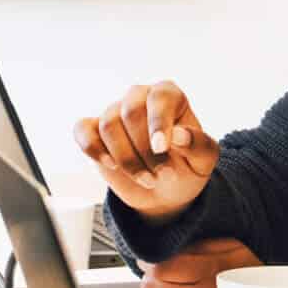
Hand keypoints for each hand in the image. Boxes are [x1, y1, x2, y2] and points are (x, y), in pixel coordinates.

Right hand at [74, 81, 220, 220]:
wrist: (165, 191)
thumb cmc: (187, 168)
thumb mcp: (204, 160)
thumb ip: (197, 144)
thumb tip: (178, 135)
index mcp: (168, 95)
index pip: (159, 97)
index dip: (159, 122)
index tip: (161, 148)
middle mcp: (139, 97)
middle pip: (130, 112)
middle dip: (145, 150)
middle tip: (161, 174)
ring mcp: (114, 112)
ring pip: (109, 126)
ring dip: (127, 159)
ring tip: (148, 179)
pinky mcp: (94, 130)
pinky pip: (83, 130)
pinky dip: (93, 148)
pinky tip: (111, 165)